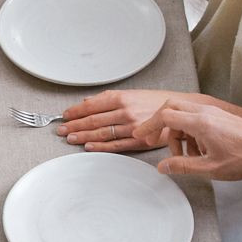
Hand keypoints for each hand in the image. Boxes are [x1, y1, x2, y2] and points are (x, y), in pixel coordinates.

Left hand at [58, 88, 187, 151]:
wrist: (181, 110)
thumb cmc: (156, 102)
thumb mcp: (133, 94)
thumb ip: (109, 98)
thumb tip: (87, 101)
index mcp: (122, 97)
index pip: (92, 105)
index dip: (76, 112)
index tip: (65, 116)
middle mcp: (125, 111)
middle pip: (93, 120)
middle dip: (74, 125)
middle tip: (61, 130)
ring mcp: (131, 126)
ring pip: (101, 132)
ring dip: (83, 136)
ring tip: (70, 138)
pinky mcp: (139, 140)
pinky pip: (115, 145)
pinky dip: (100, 146)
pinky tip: (88, 147)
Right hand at [141, 101, 241, 181]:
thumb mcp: (210, 168)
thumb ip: (182, 166)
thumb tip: (163, 167)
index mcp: (200, 123)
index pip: (165, 116)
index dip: (149, 126)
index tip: (141, 135)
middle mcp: (205, 112)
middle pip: (171, 108)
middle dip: (160, 124)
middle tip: (155, 141)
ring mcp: (213, 112)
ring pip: (183, 113)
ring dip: (177, 132)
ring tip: (184, 155)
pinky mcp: (219, 116)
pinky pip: (196, 117)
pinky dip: (189, 131)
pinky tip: (198, 151)